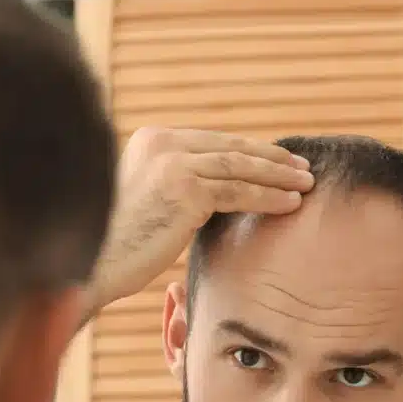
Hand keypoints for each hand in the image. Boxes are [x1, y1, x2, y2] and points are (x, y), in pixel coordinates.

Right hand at [85, 128, 314, 316]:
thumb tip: (215, 192)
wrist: (97, 262)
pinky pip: (239, 191)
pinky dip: (269, 196)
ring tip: (305, 184)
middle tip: (302, 167)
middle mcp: (162, 143)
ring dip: (278, 175)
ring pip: (240, 166)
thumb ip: (177, 186)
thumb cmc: (118, 244)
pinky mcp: (186, 189)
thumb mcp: (148, 200)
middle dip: (271, 158)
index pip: (213, 142)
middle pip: (230, 147)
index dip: (250, 151)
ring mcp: (173, 163)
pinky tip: (291, 203)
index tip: (279, 160)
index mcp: (151, 139)